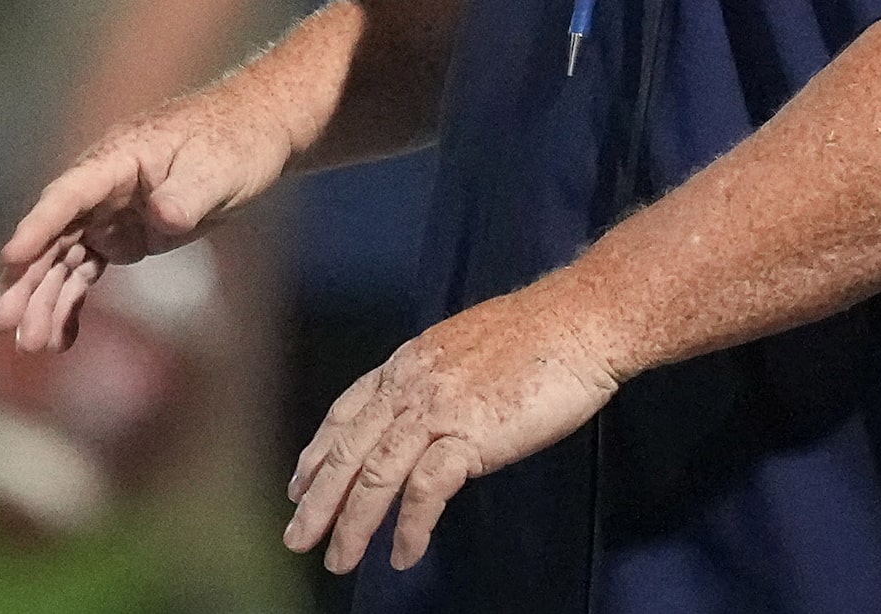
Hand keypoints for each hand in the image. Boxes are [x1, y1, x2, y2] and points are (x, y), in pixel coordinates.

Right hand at [0, 88, 290, 353]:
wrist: (258, 135)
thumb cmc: (236, 141)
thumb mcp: (218, 168)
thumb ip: (185, 195)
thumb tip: (160, 218)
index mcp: (117, 159)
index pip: (68, 194)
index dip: (38, 225)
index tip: (10, 256)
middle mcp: (101, 187)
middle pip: (53, 235)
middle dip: (27, 279)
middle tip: (5, 323)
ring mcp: (108, 213)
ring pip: (63, 260)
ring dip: (46, 301)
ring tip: (34, 345)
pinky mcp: (122, 235)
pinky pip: (85, 271)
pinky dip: (72, 302)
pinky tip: (62, 339)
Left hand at [284, 278, 619, 573]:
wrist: (583, 320)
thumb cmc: (543, 330)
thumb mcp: (469, 343)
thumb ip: (439, 377)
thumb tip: (430, 406)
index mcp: (410, 362)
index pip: (347, 410)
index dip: (319, 451)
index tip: (300, 482)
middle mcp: (412, 386)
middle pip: (349, 450)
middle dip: (317, 500)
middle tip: (297, 539)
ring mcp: (438, 410)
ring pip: (375, 475)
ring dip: (353, 524)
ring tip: (341, 560)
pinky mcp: (469, 435)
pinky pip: (425, 490)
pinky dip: (409, 526)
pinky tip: (404, 552)